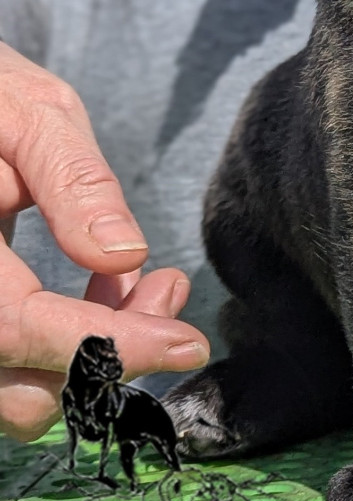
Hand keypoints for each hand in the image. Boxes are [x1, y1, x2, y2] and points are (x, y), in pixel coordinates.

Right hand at [0, 41, 210, 441]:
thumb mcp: (31, 112)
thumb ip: (73, 181)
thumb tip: (127, 256)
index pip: (16, 327)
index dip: (105, 346)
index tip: (188, 342)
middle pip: (19, 385)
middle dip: (113, 355)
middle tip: (170, 290)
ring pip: (16, 389)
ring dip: (96, 355)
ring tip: (152, 286)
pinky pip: (13, 360)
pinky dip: (69, 343)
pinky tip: (110, 285)